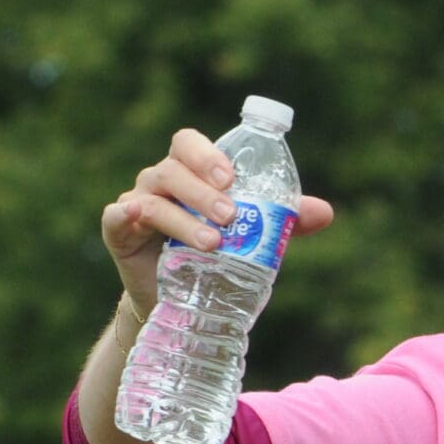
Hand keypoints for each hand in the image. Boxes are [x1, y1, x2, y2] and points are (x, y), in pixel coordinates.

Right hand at [102, 128, 336, 312]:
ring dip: (184, 218)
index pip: (189, 143)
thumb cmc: (217, 256)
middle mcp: (160, 181)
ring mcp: (136, 203)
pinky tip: (138, 216)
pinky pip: (117, 216)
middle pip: (174, 169)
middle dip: (203, 191)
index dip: (207, 153)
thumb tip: (325, 212)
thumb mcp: (252, 237)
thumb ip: (284, 223)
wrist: (182, 300)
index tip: (231, 176)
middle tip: (231, 216)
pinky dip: (127, 214)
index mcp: (190, 173)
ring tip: (213, 243)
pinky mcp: (118, 232)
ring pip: (155, 197)